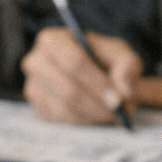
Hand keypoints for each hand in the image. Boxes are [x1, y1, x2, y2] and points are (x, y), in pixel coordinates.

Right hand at [22, 26, 142, 123]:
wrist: (96, 75)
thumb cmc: (106, 60)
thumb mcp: (122, 54)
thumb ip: (127, 67)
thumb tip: (123, 91)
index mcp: (52, 39)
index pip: (73, 61)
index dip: (97, 82)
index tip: (118, 98)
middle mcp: (35, 62)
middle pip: (67, 88)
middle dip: (97, 103)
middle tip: (119, 111)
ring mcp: (33, 87)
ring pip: (65, 108)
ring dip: (94, 114)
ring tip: (115, 113)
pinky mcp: (38, 108)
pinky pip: (62, 120)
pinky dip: (85, 121)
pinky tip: (98, 114)